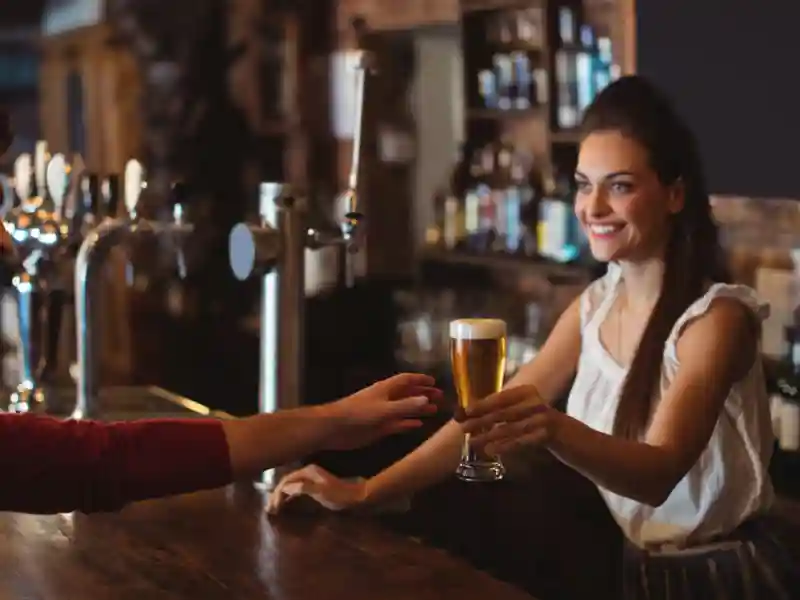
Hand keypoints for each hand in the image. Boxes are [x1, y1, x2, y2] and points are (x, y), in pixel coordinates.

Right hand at [266, 464, 366, 513]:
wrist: (357, 496)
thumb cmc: (340, 495)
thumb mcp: (322, 492)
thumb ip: (304, 488)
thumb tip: (286, 487)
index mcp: (308, 472)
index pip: (286, 481)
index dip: (277, 494)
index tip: (271, 508)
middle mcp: (308, 472)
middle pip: (286, 482)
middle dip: (276, 495)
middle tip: (269, 510)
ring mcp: (312, 478)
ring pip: (291, 485)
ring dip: (282, 496)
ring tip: (274, 508)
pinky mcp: (315, 485)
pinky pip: (297, 489)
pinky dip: (289, 496)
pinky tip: (286, 504)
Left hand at [324, 373, 440, 450]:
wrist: (335, 428)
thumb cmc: (358, 413)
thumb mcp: (384, 409)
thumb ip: (406, 406)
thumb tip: (426, 399)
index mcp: (386, 389)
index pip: (406, 380)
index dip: (420, 380)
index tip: (434, 381)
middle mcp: (386, 399)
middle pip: (408, 393)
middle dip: (423, 393)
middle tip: (439, 397)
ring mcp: (383, 413)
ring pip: (405, 409)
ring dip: (418, 409)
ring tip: (434, 409)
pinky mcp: (380, 427)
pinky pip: (398, 423)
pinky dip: (408, 423)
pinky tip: (418, 424)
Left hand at [459, 384, 561, 454]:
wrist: (574, 438)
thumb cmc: (541, 425)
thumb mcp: (523, 414)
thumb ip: (501, 413)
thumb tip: (469, 415)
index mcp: (527, 392)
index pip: (501, 397)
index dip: (481, 404)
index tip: (464, 411)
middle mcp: (536, 401)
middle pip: (503, 412)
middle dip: (481, 420)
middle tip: (463, 427)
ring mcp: (544, 417)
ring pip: (511, 427)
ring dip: (490, 435)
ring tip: (473, 442)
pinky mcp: (549, 434)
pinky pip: (523, 440)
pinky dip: (506, 446)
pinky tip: (492, 450)